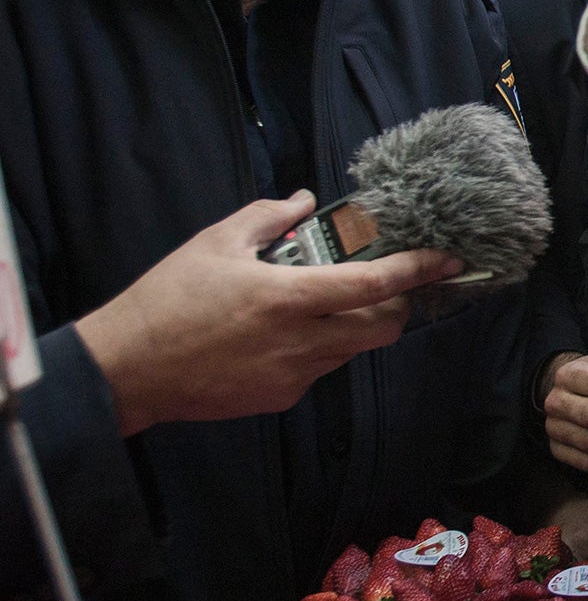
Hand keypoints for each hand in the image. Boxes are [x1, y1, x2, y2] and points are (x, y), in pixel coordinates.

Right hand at [74, 193, 459, 437]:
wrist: (129, 368)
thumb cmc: (169, 299)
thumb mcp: (215, 242)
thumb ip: (268, 217)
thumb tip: (306, 202)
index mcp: (288, 297)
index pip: (374, 285)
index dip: (416, 270)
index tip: (446, 258)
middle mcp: (301, 341)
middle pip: (383, 327)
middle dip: (395, 304)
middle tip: (380, 284)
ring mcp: (294, 375)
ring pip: (353, 349)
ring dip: (352, 325)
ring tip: (313, 304)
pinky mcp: (282, 397)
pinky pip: (320, 369)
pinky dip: (318, 348)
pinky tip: (281, 335)